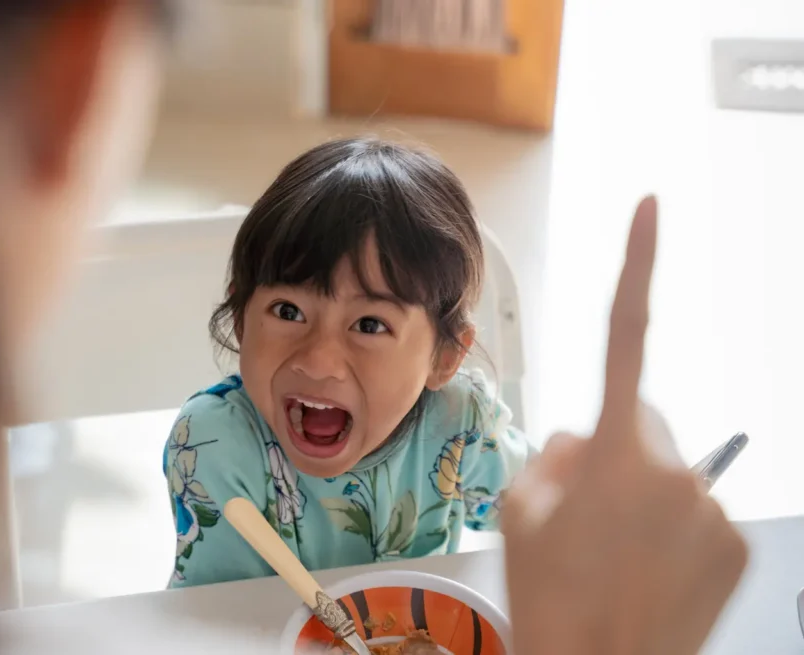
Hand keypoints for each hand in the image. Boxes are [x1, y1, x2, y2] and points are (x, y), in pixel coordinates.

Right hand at [501, 197, 747, 654]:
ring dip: (640, 491)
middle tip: (582, 510)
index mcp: (613, 450)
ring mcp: (711, 506)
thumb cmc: (552, 603)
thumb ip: (551, 451)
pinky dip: (672, 526)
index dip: (637, 263)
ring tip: (612, 551)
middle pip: (640, 417)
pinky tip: (645, 567)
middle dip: (613, 445)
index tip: (651, 207)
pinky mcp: (737, 542)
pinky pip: (697, 507)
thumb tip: (583, 437)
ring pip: (668, 467)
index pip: (624, 333)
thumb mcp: (517, 511)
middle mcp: (673, 467)